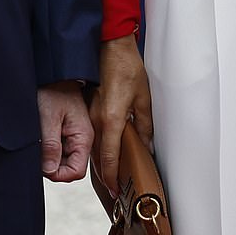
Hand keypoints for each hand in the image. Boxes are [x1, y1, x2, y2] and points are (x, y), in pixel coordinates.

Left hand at [37, 80, 92, 181]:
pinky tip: (42, 136)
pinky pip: (59, 149)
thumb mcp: (48, 118)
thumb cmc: (53, 89)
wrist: (54, 72)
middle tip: (38, 151)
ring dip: (49, 156)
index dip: (58, 174)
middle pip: (69, 168)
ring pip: (63, 160)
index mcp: (84, 137)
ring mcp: (75, 136)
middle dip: (52, 165)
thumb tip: (50, 171)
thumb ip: (51, 147)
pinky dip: (48, 147)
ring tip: (40, 139)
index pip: (76, 172)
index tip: (43, 166)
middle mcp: (82, 139)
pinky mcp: (67, 132)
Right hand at [90, 33, 151, 196]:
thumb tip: (147, 145)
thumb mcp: (143, 97)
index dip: (112, 178)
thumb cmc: (126, 66)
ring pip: (93, 146)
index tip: (115, 190)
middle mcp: (96, 119)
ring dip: (100, 161)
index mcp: (111, 119)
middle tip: (115, 188)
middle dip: (105, 175)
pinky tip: (106, 149)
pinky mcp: (88, 106)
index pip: (110, 158)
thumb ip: (145, 125)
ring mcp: (89, 112)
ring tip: (112, 173)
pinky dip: (97, 146)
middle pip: (97, 156)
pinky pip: (91, 133)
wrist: (110, 44)